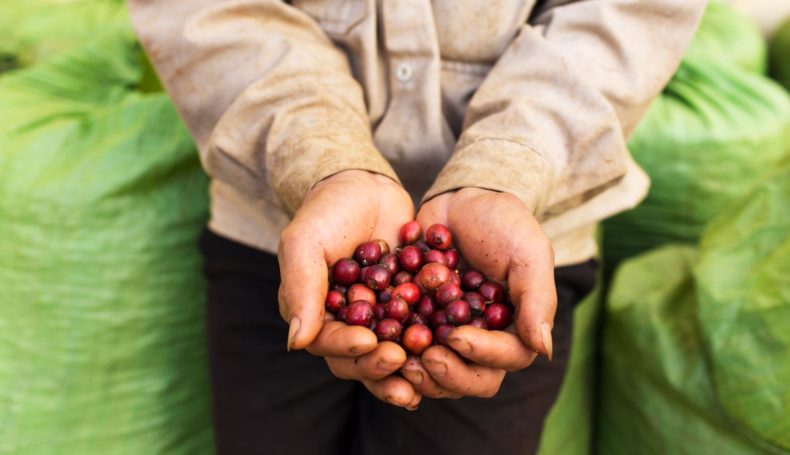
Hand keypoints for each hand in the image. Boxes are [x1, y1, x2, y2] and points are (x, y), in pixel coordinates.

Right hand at [278, 170, 420, 408]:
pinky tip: (454, 346)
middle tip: (402, 360)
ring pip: (392, 352)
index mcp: (315, 314)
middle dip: (380, 365)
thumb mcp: (306, 243)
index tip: (369, 342)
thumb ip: (301, 290)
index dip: (347, 348)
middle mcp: (346, 323)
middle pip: (360, 358)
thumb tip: (295, 343)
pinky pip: (422, 329)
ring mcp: (379, 318)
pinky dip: (436, 340)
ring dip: (409, 367)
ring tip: (428, 370)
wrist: (366, 186)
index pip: (328, 342)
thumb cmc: (327, 211)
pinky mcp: (409, 308)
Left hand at [403, 187, 555, 398]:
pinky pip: (405, 348)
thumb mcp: (527, 254)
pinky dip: (392, 349)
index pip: (507, 357)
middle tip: (423, 358)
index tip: (456, 337)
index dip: (483, 354)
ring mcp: (447, 336)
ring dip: (418, 371)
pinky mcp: (417, 324)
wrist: (462, 200)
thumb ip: (536, 300)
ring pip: (436, 373)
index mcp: (515, 329)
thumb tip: (542, 350)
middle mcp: (482, 340)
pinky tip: (375, 340)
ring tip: (397, 356)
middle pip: (472, 379)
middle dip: (448, 374)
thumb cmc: (504, 224)